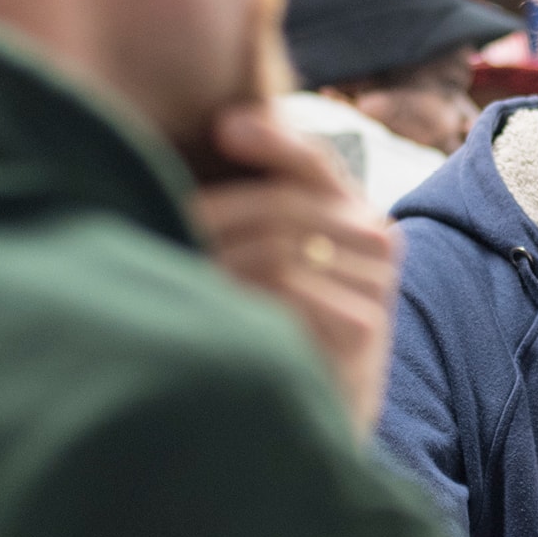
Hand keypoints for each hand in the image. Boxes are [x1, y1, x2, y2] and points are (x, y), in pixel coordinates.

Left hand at [196, 108, 401, 430]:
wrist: (322, 410)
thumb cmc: (284, 328)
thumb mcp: (275, 259)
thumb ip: (254, 210)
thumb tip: (200, 142)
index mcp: (355, 213)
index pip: (312, 160)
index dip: (271, 140)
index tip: (223, 126)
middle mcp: (377, 239)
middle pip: (283, 204)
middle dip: (214, 212)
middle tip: (160, 220)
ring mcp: (375, 284)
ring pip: (278, 250)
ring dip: (215, 259)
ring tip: (170, 270)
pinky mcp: (364, 327)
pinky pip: (289, 295)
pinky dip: (238, 298)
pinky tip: (204, 308)